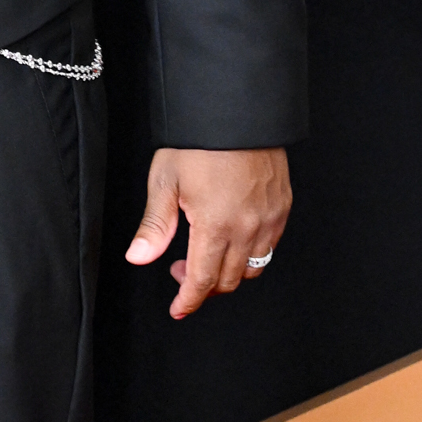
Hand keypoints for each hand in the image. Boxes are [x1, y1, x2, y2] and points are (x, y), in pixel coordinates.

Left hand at [127, 145, 290, 320]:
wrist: (236, 112)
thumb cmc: (198, 142)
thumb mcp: (166, 181)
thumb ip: (155, 226)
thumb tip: (139, 257)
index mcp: (215, 225)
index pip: (202, 280)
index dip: (188, 301)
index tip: (178, 309)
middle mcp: (248, 228)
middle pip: (228, 280)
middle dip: (203, 286)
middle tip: (181, 271)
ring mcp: (269, 218)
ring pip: (252, 268)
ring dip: (228, 273)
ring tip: (206, 255)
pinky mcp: (282, 207)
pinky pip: (269, 246)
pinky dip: (250, 254)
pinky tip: (231, 239)